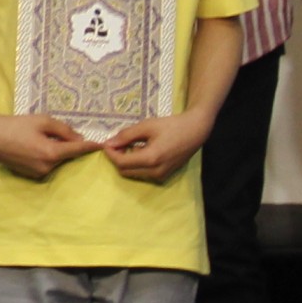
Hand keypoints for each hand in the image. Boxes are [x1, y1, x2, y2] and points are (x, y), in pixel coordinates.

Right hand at [0, 109, 96, 181]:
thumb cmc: (17, 125)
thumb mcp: (42, 121)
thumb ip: (64, 129)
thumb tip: (79, 138)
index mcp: (51, 153)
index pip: (77, 150)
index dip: (90, 147)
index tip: (102, 146)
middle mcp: (47, 167)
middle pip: (66, 156)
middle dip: (67, 145)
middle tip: (55, 133)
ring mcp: (38, 173)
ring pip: (56, 161)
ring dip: (55, 151)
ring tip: (39, 138)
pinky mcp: (31, 176)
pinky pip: (46, 165)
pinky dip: (46, 157)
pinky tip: (33, 146)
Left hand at [99, 110, 213, 184]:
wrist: (195, 131)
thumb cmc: (171, 126)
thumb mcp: (147, 126)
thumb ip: (126, 135)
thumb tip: (109, 143)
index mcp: (150, 158)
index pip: (121, 163)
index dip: (110, 154)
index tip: (107, 143)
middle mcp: (155, 171)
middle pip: (125, 171)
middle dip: (118, 158)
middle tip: (118, 143)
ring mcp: (161, 176)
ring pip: (133, 173)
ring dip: (127, 162)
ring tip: (132, 145)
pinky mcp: (164, 176)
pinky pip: (143, 174)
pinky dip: (137, 164)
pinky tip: (142, 150)